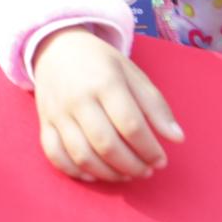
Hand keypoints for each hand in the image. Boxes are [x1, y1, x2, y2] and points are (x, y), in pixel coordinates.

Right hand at [30, 27, 183, 182]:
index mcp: (105, 82)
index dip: (149, 149)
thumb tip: (177, 138)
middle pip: (106, 145)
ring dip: (108, 173)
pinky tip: (94, 174)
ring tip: (125, 174)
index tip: (161, 160)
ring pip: (82, 155)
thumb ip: (155, 105)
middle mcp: (78, 98)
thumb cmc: (100, 63)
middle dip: (132, 166)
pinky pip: (55, 155)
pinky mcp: (44, 122)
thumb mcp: (132, 73)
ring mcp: (58, 112)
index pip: (131, 126)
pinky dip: (75, 171)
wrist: (56, 47)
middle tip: (146, 171)